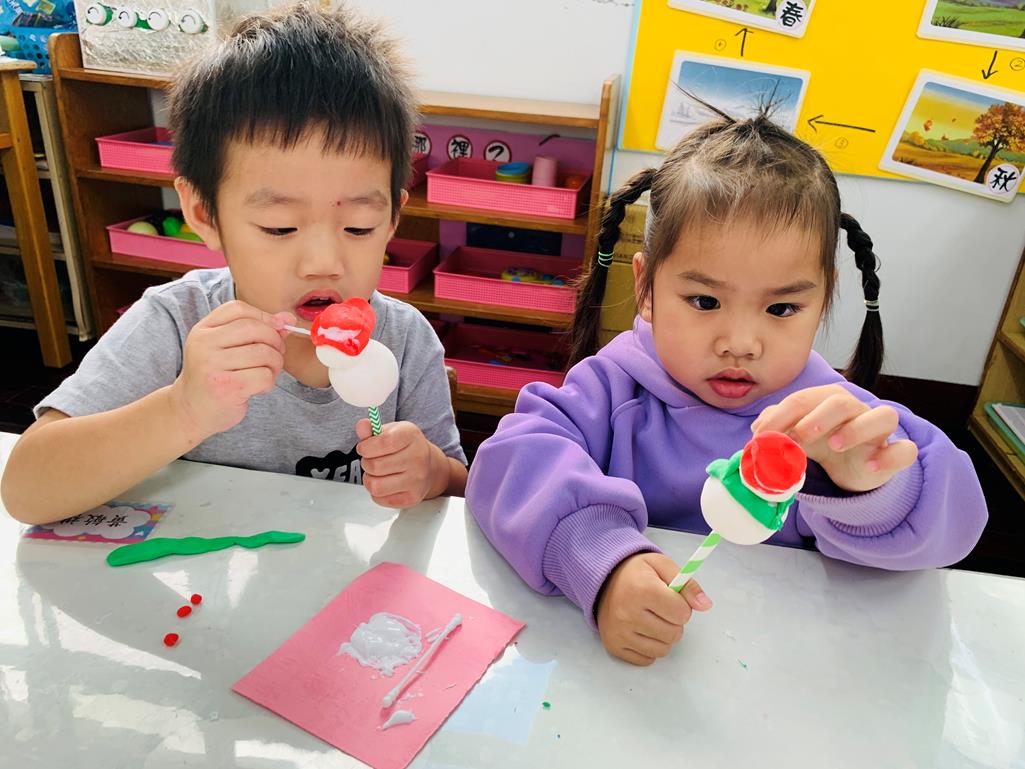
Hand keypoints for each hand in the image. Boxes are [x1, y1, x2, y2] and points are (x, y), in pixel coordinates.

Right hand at [171, 301, 291, 439]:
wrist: (191, 410)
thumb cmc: (215, 376)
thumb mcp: (227, 348)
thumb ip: (255, 330)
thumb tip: (288, 319)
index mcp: (202, 330)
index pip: (238, 309)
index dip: (264, 317)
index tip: (275, 330)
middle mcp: (204, 345)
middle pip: (254, 328)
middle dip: (275, 340)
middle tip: (275, 354)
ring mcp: (213, 366)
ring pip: (264, 353)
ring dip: (275, 364)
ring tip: (267, 372)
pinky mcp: (226, 388)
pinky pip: (264, 376)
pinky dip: (269, 383)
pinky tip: (258, 388)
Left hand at [355, 420, 444, 507]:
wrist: (430, 467)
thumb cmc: (406, 447)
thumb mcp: (391, 431)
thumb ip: (372, 430)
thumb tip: (362, 426)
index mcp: (412, 436)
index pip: (383, 442)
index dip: (366, 447)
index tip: (363, 448)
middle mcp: (418, 458)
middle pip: (375, 466)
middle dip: (366, 463)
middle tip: (372, 460)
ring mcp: (416, 480)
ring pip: (375, 486)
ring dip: (370, 479)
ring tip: (377, 473)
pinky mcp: (412, 497)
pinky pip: (379, 498)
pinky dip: (377, 492)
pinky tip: (385, 483)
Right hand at [595, 552, 711, 665]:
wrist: (604, 580)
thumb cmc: (638, 573)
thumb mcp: (663, 567)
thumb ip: (688, 585)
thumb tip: (705, 605)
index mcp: (642, 590)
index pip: (682, 613)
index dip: (682, 605)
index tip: (670, 598)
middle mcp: (627, 613)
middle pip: (674, 634)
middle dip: (674, 622)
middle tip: (661, 609)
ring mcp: (619, 632)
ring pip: (663, 650)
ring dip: (663, 637)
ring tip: (652, 620)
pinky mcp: (614, 646)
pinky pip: (647, 659)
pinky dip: (649, 647)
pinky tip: (641, 631)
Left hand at [751, 384, 917, 492]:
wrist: (855, 467)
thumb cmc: (825, 443)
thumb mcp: (798, 436)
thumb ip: (777, 427)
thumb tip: (758, 428)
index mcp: (828, 401)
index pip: (804, 399)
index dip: (781, 415)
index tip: (762, 434)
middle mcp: (856, 410)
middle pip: (841, 401)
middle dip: (817, 416)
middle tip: (798, 436)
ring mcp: (879, 431)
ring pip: (883, 415)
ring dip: (858, 428)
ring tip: (835, 445)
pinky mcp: (894, 453)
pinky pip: (904, 450)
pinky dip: (890, 456)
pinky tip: (870, 465)